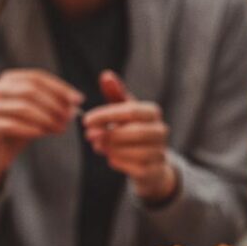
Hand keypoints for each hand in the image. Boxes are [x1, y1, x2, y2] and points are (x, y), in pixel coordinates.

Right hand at [0, 69, 82, 195]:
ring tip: (59, 128)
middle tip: (69, 118)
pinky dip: (31, 129)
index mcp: (9, 79)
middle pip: (29, 90)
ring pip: (22, 107)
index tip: (78, 100)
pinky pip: (11, 125)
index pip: (37, 77)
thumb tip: (75, 102)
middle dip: (53, 104)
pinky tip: (43, 134)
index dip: (59, 87)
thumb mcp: (39, 113)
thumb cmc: (19, 128)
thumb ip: (54, 105)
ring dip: (45, 118)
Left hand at [83, 70, 176, 202]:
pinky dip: (119, 162)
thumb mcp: (124, 109)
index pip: (131, 111)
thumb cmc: (132, 129)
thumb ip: (115, 93)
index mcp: (152, 112)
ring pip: (135, 151)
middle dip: (108, 134)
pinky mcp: (154, 170)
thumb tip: (106, 75)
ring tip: (98, 146)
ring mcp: (160, 152)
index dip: (106, 115)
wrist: (150, 159)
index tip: (86, 120)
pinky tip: (110, 158)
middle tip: (89, 136)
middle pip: (135, 132)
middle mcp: (161, 131)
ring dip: (112, 149)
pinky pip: (135, 168)